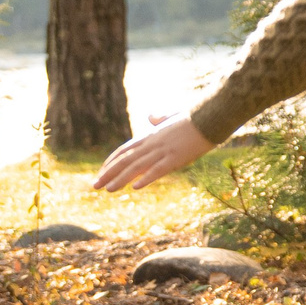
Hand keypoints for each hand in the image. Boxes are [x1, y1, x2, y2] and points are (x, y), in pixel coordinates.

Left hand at [91, 113, 214, 190]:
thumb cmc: (195, 116)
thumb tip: (150, 116)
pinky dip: (146, 178)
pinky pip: (158, 169)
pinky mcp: (176, 157)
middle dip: (108, 173)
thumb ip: (160, 118)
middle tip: (95, 185)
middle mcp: (153, 143)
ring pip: (137, 166)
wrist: (210, 115)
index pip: (125, 150)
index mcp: (151, 135)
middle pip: (125, 160)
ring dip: (120, 178)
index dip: (111, 162)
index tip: (101, 172)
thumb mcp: (174, 116)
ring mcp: (163, 150)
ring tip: (108, 189)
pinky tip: (135, 187)